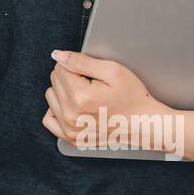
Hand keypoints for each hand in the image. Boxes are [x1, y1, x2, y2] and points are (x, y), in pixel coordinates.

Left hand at [42, 50, 174, 151]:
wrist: (144, 124)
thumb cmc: (132, 98)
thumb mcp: (112, 71)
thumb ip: (80, 61)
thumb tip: (57, 55)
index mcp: (80, 96)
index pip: (60, 68)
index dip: (77, 66)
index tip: (92, 75)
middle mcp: (71, 115)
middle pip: (54, 81)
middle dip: (71, 78)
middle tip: (93, 85)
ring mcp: (70, 129)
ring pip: (51, 97)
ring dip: (64, 93)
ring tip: (86, 96)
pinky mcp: (71, 138)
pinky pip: (49, 120)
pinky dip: (58, 110)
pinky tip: (72, 107)